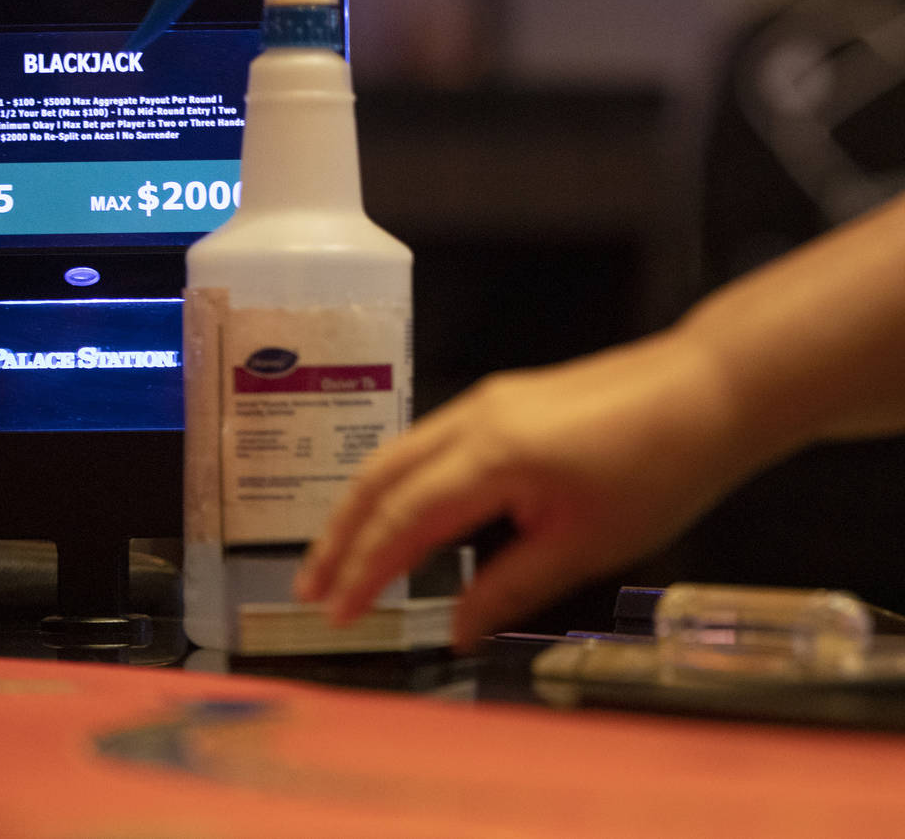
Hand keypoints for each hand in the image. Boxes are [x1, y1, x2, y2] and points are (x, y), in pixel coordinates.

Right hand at [295, 331, 746, 649]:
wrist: (707, 390)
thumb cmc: (660, 469)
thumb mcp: (585, 545)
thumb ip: (509, 587)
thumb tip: (455, 628)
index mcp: (491, 457)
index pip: (402, 520)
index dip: (364, 572)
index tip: (336, 616)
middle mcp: (471, 419)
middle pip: (378, 478)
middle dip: (338, 537)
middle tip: (310, 589)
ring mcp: (483, 402)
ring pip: (396, 455)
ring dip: (361, 507)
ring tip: (338, 558)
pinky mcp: (500, 400)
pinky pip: (425, 444)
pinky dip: (395, 485)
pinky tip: (397, 515)